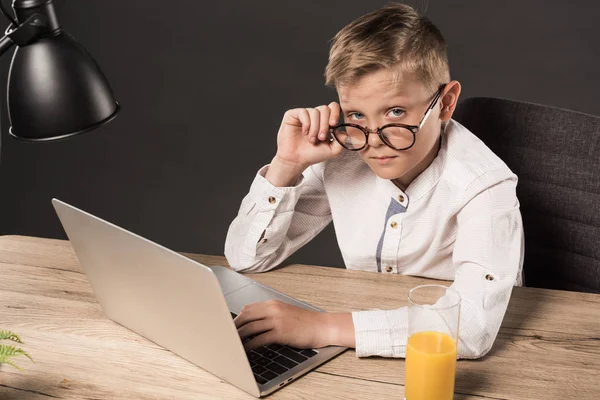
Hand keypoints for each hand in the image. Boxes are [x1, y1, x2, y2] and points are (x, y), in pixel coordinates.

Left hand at [234, 300, 354, 350]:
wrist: (323, 326)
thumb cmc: (306, 322)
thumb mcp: (286, 313)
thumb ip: (270, 314)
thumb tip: (252, 323)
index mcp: (274, 304)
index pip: (248, 308)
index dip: (237, 318)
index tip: (230, 326)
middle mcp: (273, 309)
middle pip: (246, 316)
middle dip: (234, 327)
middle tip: (226, 336)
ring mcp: (277, 320)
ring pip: (250, 327)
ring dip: (239, 337)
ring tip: (232, 344)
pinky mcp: (281, 332)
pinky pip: (259, 338)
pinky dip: (249, 345)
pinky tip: (245, 350)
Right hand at [265, 103, 343, 186]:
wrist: (297, 160)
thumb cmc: (312, 154)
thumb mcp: (333, 150)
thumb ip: (341, 140)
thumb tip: (343, 129)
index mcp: (325, 121)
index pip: (333, 108)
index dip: (335, 113)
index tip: (333, 125)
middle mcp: (315, 116)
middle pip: (325, 109)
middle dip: (325, 124)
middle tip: (321, 137)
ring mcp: (304, 115)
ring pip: (315, 112)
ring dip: (315, 127)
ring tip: (312, 139)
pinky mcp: (293, 115)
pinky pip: (303, 112)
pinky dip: (306, 123)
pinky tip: (304, 132)